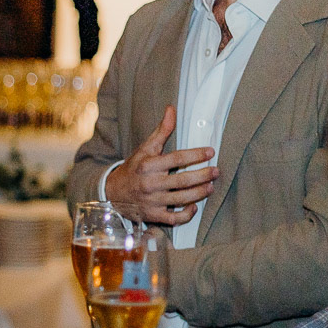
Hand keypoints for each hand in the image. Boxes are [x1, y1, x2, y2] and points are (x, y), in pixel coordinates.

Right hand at [104, 105, 217, 223]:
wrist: (112, 192)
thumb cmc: (133, 168)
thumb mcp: (145, 149)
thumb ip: (161, 131)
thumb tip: (171, 109)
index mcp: (149, 165)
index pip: (177, 158)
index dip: (196, 154)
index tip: (210, 152)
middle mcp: (150, 183)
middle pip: (183, 180)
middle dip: (203, 175)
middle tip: (216, 171)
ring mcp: (152, 201)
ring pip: (182, 199)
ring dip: (200, 193)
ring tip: (211, 186)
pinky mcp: (153, 215)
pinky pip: (174, 218)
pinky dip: (186, 214)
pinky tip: (194, 206)